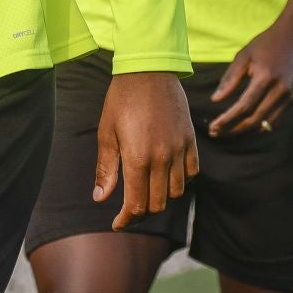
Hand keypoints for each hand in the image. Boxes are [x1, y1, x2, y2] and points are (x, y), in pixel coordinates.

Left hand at [93, 70, 198, 228]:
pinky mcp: (191, 139)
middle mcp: (163, 158)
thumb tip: (100, 198)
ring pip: (177, 191)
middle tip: (128, 210)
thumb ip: (106, 168)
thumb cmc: (121, 100)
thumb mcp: (106, 133)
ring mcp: (180, 149)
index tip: (117, 223)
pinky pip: (192, 172)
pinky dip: (181, 180)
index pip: (136, 204)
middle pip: (157, 203)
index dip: (126, 219)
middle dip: (141, 212)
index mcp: (138, 158)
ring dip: (161, 198)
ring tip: (147, 192)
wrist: (148, 69)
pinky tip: (167, 176)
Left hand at [209, 16, 292, 137]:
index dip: (227, 120)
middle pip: (254, 119)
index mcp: (265, 77)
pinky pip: (276, 120)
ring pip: (265, 124)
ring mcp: (290, 96)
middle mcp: (280, 90)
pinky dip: (260, 125)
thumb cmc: (266, 44)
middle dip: (233, 129)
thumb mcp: (244, 56)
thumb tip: (215, 100)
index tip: (212, 127)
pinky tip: (246, 124)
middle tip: (216, 132)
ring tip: (227, 130)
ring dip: (245, 130)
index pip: (244, 106)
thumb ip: (230, 79)